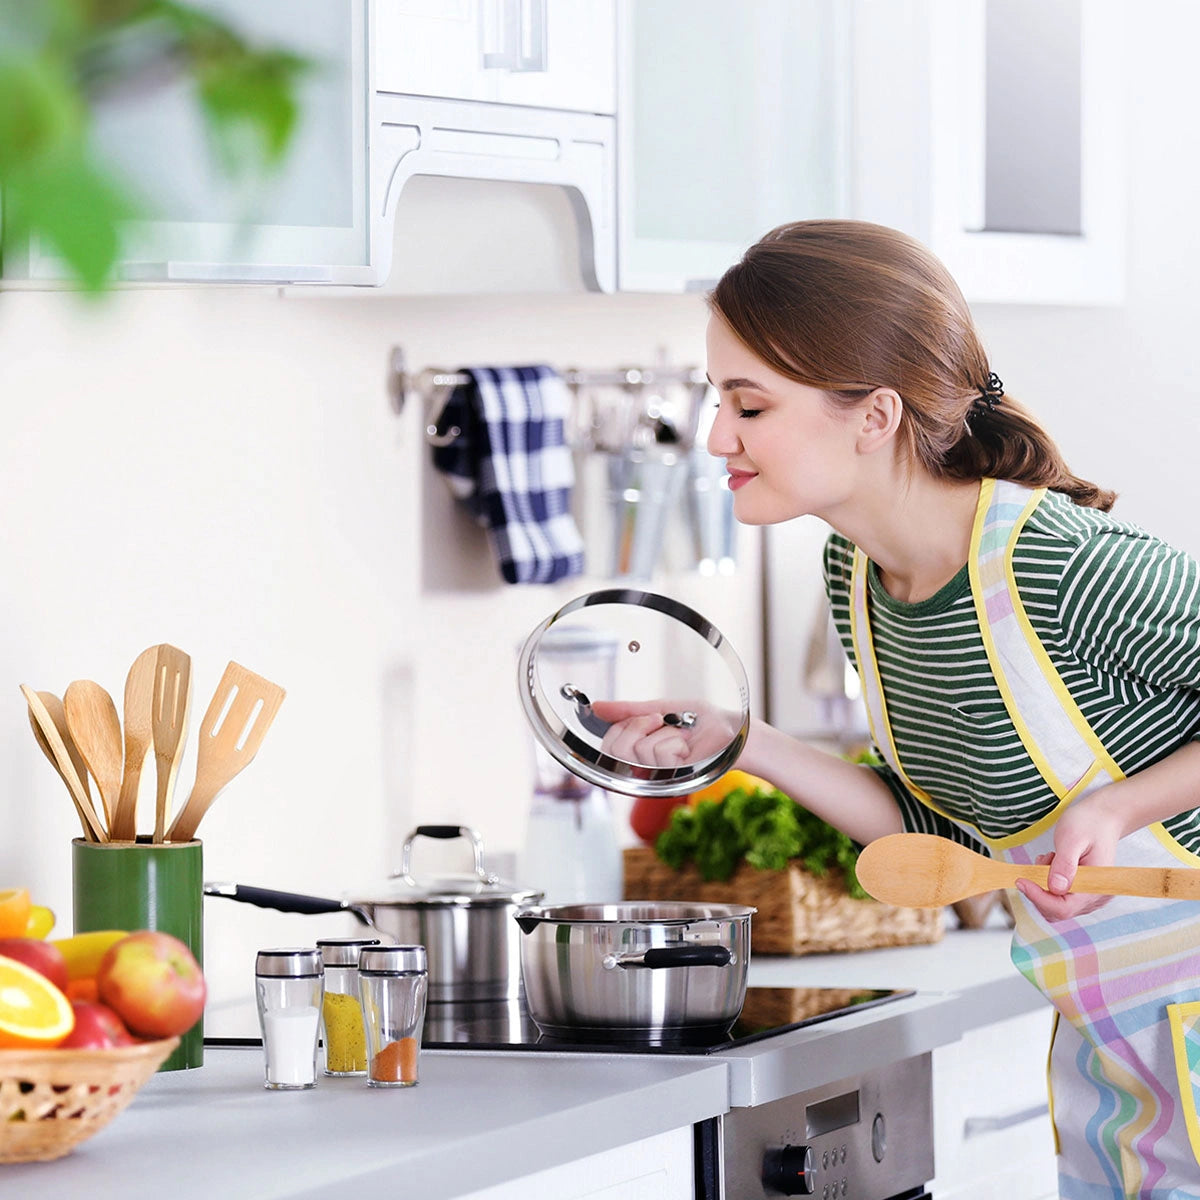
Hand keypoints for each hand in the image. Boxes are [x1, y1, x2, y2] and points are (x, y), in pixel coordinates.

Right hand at [589, 699, 740, 769]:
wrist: (732, 729)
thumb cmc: (702, 720)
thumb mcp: (661, 708)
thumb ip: (628, 711)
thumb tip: (596, 707)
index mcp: (638, 751)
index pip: (607, 745)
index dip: (623, 726)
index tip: (649, 717)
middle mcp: (644, 768)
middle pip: (614, 750)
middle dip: (638, 725)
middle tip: (662, 722)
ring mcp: (658, 776)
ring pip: (638, 750)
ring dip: (664, 733)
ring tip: (681, 736)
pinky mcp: (673, 779)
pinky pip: (658, 754)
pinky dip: (675, 741)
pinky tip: (688, 746)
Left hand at [1015, 791, 1125, 921]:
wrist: (1103, 818)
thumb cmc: (1089, 824)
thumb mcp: (1072, 838)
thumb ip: (1064, 864)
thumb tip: (1055, 888)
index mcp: (1096, 888)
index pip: (1063, 908)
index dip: (1038, 898)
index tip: (1021, 881)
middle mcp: (1095, 898)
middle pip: (1057, 911)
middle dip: (1039, 890)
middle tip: (1040, 862)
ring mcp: (1089, 896)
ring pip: (1055, 905)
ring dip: (1043, 885)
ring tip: (1050, 859)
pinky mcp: (1082, 891)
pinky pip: (1059, 897)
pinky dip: (1048, 882)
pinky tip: (1053, 863)